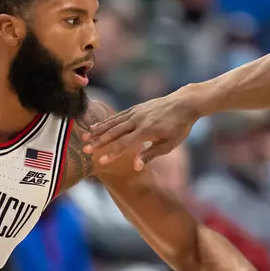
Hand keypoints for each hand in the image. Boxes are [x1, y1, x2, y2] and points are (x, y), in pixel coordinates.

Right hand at [83, 91, 198, 170]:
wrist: (184, 103)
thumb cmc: (179, 127)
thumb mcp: (169, 144)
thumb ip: (150, 154)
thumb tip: (136, 167)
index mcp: (147, 130)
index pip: (125, 144)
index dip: (112, 153)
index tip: (100, 161)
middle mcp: (138, 120)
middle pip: (115, 132)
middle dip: (99, 142)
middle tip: (85, 150)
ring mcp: (136, 112)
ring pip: (113, 122)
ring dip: (98, 130)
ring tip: (85, 137)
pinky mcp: (136, 108)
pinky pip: (118, 116)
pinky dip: (106, 121)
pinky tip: (96, 126)